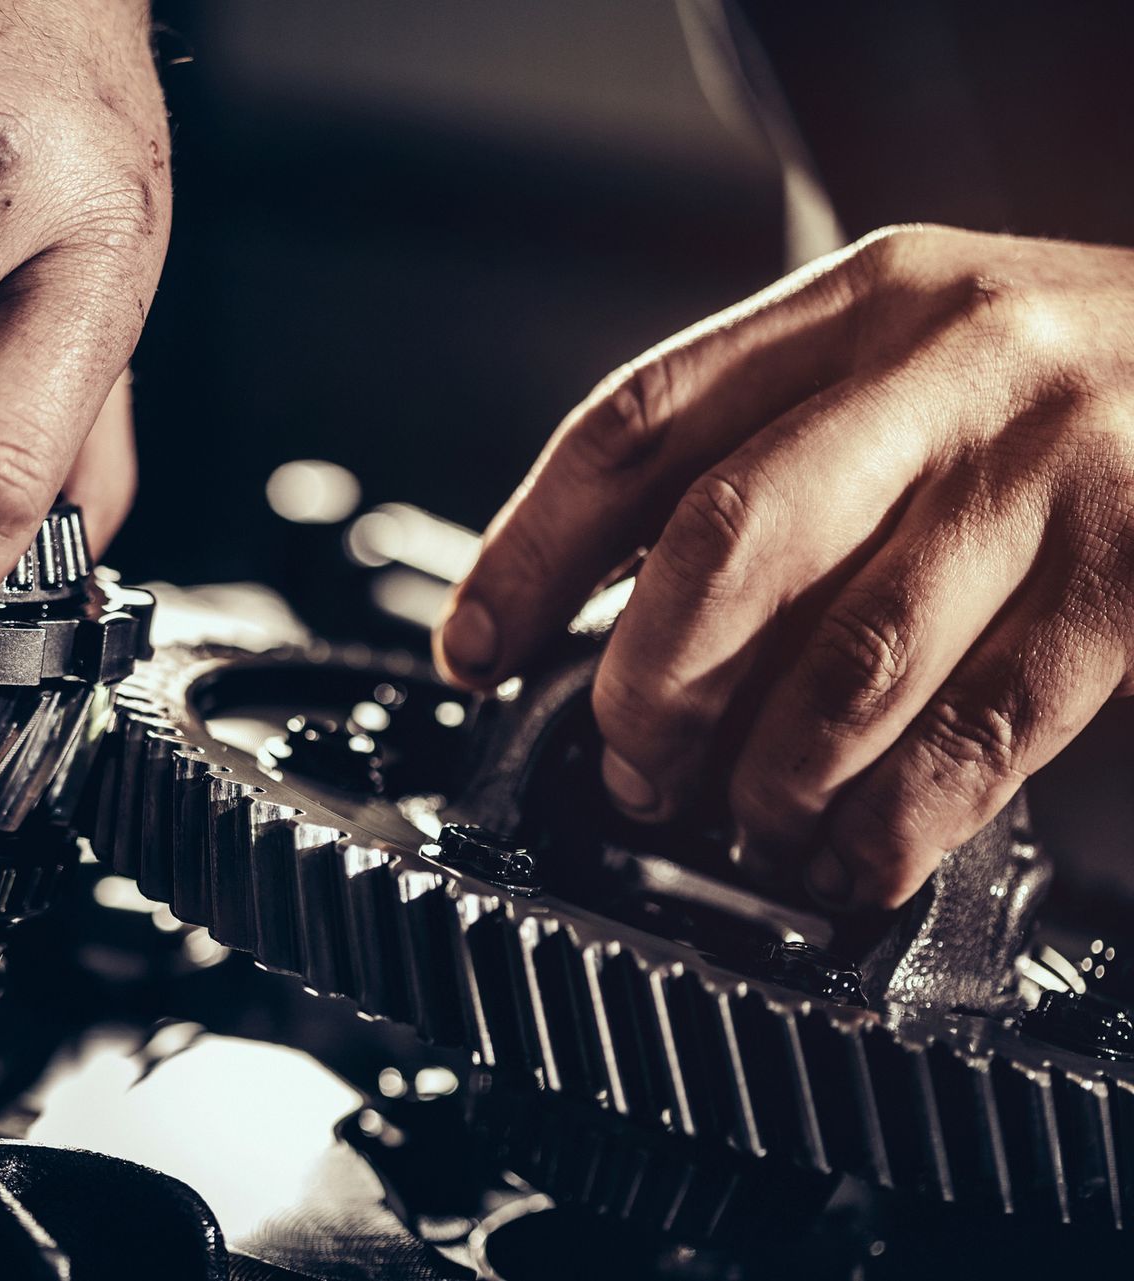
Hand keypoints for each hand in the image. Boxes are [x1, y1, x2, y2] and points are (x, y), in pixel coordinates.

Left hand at [436, 225, 1133, 908]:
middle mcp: (949, 370)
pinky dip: (892, 820)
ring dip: (767, 772)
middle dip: (651, 683)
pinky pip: (977, 734)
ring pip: (849, 658)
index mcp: (857, 303)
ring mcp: (1050, 472)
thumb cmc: (1053, 380)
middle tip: (633, 761)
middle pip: (723, 542)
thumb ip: (767, 445)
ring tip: (742, 819)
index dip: (528, 552)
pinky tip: (853, 854)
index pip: (637, 425)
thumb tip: (604, 606)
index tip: (473, 648)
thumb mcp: (902, 355)